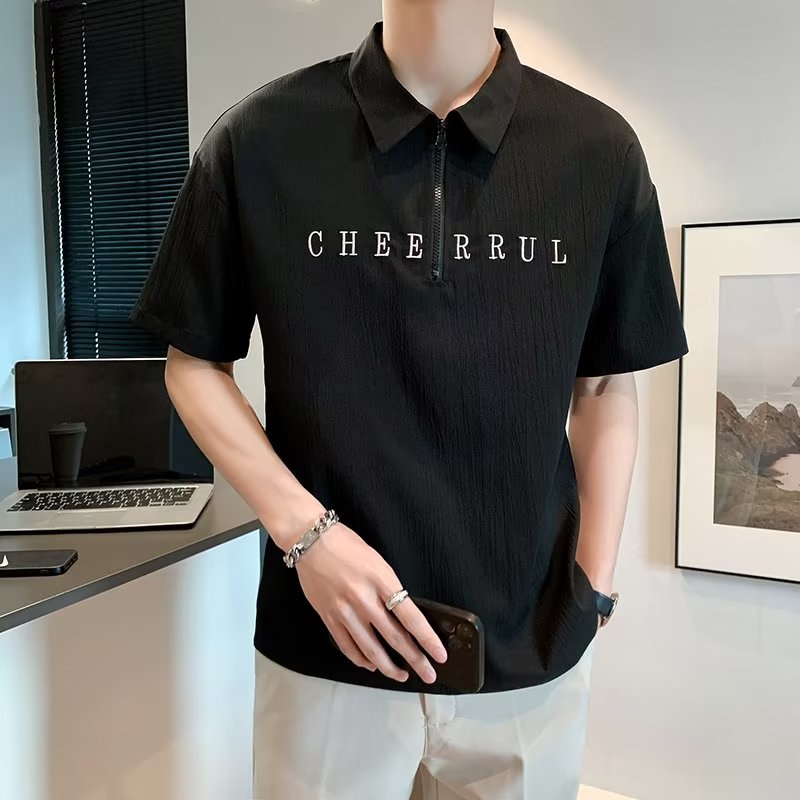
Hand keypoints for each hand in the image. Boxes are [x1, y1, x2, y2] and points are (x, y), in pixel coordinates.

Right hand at [294, 522, 447, 683]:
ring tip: (401, 675)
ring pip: (371, 649)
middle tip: (428, 674)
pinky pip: (347, 646)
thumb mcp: (378, 562)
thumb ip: (390, 588)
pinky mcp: (329, 617)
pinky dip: (361, 660)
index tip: (439, 654)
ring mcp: (345, 611)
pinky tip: (371, 664)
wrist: (311, 541)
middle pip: (395, 638)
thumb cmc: (346, 545)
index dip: (427, 640)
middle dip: (415, 659)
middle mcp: (364, 598)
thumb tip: (405, 616)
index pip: (411, 617)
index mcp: (382, 580)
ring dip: (389, 667)